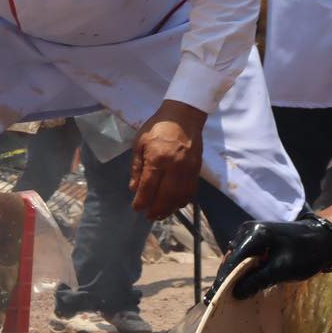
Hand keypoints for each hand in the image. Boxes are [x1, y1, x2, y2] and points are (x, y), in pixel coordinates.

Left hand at [131, 100, 204, 219]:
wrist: (184, 115)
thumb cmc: (157, 127)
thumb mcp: (140, 143)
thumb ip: (137, 167)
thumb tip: (134, 188)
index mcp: (157, 158)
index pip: (149, 187)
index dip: (142, 201)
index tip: (137, 208)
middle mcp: (174, 166)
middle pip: (166, 196)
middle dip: (156, 209)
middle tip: (149, 216)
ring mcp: (188, 169)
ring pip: (180, 196)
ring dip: (170, 209)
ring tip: (161, 214)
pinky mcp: (197, 169)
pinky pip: (191, 190)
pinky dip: (183, 201)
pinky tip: (175, 205)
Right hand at [214, 213, 331, 300]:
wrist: (324, 239)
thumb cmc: (306, 254)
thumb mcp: (282, 270)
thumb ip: (257, 280)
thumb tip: (236, 293)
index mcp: (253, 236)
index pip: (232, 262)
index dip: (223, 281)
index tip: (213, 299)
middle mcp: (247, 231)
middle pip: (232, 259)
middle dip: (226, 279)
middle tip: (218, 300)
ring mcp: (252, 234)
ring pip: (237, 259)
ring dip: (235, 275)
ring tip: (228, 295)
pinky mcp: (258, 238)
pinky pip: (245, 256)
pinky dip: (244, 270)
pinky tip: (242, 283)